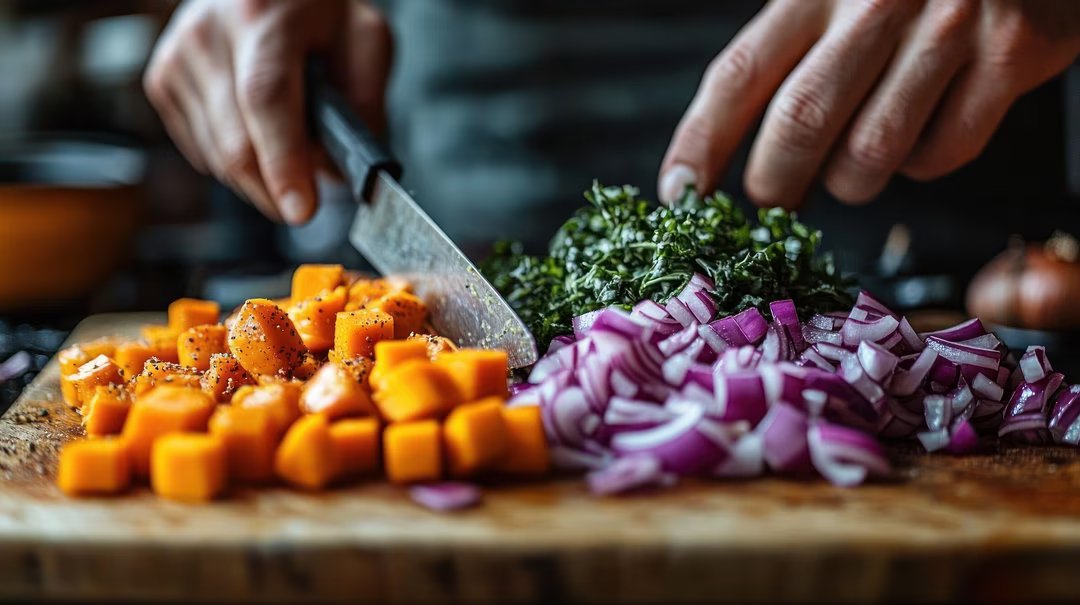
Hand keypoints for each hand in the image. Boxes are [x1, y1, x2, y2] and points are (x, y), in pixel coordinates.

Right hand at [144, 0, 392, 223]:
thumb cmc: (314, 7)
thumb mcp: (364, 38)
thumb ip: (365, 102)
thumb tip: (339, 170)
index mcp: (263, 15)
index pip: (266, 99)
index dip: (283, 162)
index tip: (302, 210)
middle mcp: (209, 34)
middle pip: (235, 142)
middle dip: (275, 191)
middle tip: (306, 202)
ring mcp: (178, 58)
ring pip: (216, 158)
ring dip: (258, 180)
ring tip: (288, 153)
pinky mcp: (161, 80)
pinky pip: (201, 153)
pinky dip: (234, 164)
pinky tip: (256, 137)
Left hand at [659, 0, 1079, 207]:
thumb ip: (785, 56)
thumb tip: (716, 154)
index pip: (737, 76)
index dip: (700, 145)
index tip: (680, 193)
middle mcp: (878, 2)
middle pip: (799, 125)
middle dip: (775, 183)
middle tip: (774, 197)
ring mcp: (947, 28)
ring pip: (870, 154)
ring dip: (851, 182)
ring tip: (855, 163)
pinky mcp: (1009, 56)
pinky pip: (942, 154)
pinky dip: (922, 164)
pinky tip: (920, 135)